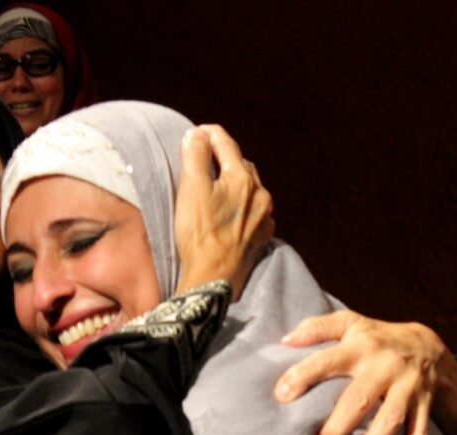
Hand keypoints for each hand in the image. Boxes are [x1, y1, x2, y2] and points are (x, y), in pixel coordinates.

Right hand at [174, 124, 273, 298]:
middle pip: (241, 164)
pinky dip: (242, 206)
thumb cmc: (199, 234)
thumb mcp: (191, 188)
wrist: (214, 279)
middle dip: (223, 159)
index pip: (226, 143)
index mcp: (243, 178)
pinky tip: (230, 214)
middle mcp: (261, 194)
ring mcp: (265, 217)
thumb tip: (197, 134)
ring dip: (235, 183)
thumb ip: (195, 155)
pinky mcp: (263, 237)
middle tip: (203, 161)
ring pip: (250, 188)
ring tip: (217, 188)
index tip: (195, 133)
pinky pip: (255, 212)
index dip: (208, 134)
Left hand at [274, 311, 456, 434]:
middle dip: (339, 426)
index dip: (304, 375)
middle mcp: (385, 366)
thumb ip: (317, 328)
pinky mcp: (424, 404)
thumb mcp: (350, 323)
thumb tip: (285, 341)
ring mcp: (408, 386)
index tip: (282, 395)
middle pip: (360, 398)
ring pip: (391, 418)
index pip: (328, 360)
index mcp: (362, 346)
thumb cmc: (377, 338)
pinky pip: (420, 432)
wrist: (429, 345)